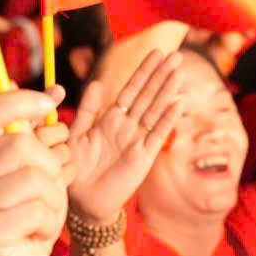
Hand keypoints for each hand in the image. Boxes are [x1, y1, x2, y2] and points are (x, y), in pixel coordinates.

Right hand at [0, 90, 67, 255]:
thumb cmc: (32, 214)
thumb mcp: (40, 170)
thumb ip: (42, 132)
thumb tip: (56, 90)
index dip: (17, 101)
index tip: (50, 101)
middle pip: (22, 146)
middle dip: (52, 167)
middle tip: (51, 189)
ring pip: (35, 180)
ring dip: (54, 199)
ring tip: (44, 215)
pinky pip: (37, 211)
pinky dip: (49, 222)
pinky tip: (36, 235)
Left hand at [66, 53, 187, 224]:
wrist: (83, 202)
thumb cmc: (76, 169)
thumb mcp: (76, 135)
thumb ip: (86, 110)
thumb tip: (97, 83)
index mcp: (111, 119)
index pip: (131, 90)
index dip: (144, 72)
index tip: (156, 53)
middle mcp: (128, 127)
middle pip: (148, 96)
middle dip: (161, 75)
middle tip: (175, 55)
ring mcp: (138, 141)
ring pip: (155, 110)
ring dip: (167, 91)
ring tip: (179, 72)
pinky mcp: (143, 157)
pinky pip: (157, 135)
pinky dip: (167, 119)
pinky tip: (178, 103)